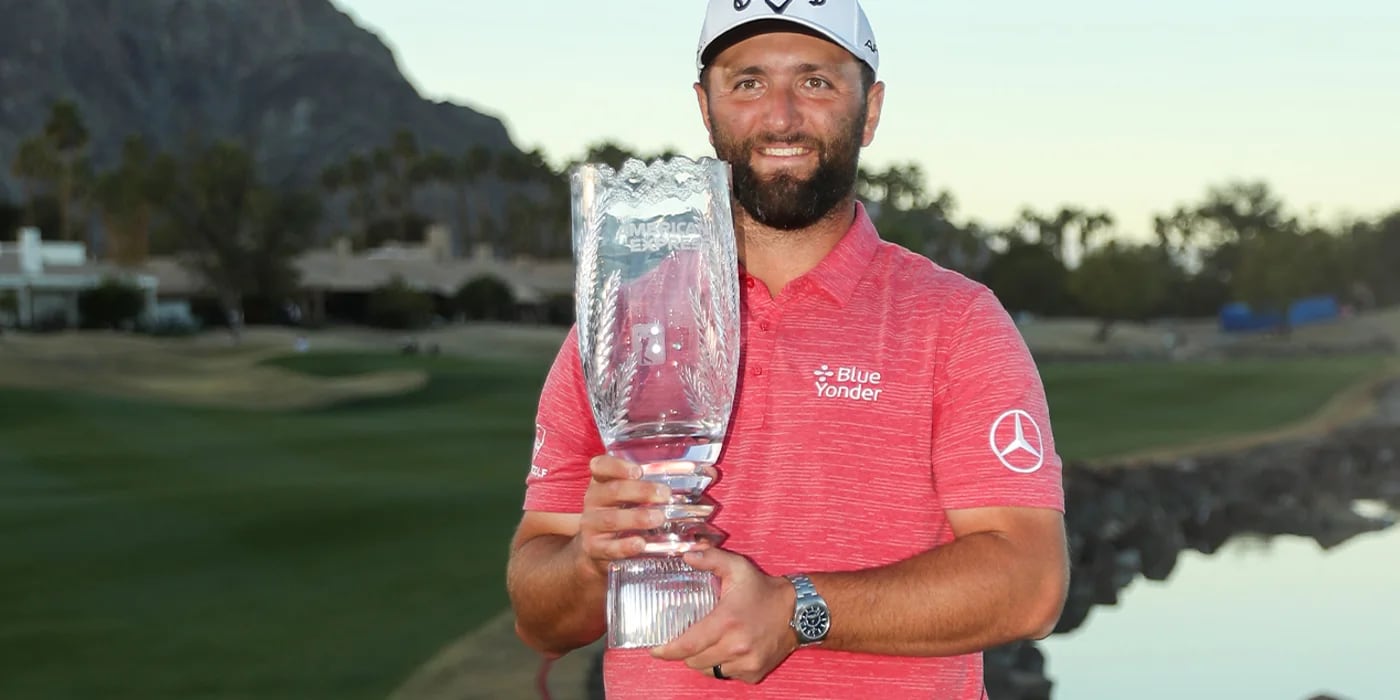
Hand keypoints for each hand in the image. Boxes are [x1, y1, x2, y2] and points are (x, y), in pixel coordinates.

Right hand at [575, 455, 671, 577]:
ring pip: (611, 519)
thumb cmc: (622, 513)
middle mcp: (593, 500)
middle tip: (665, 495)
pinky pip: (609, 547)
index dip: (617, 466)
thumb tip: (704, 473)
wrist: (596, 548)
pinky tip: (640, 543)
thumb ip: (657, 483)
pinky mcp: (594, 548)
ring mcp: (591, 525)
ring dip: (637, 518)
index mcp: (602, 482)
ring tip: (659, 518)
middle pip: (613, 491)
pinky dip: (625, 546)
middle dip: (641, 491)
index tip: (638, 471)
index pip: (601, 466)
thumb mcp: (631, 495)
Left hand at [650, 549, 797, 683]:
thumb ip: (710, 558)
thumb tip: (685, 555)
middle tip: (686, 639)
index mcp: (726, 622)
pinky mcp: (754, 674)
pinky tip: (727, 650)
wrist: (797, 612)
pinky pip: (726, 675)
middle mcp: (735, 647)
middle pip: (694, 661)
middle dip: (685, 652)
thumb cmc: (764, 590)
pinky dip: (721, 666)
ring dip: (703, 660)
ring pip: (708, 671)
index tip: (655, 649)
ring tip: (707, 644)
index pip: (687, 645)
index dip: (667, 650)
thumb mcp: (738, 568)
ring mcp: (746, 663)